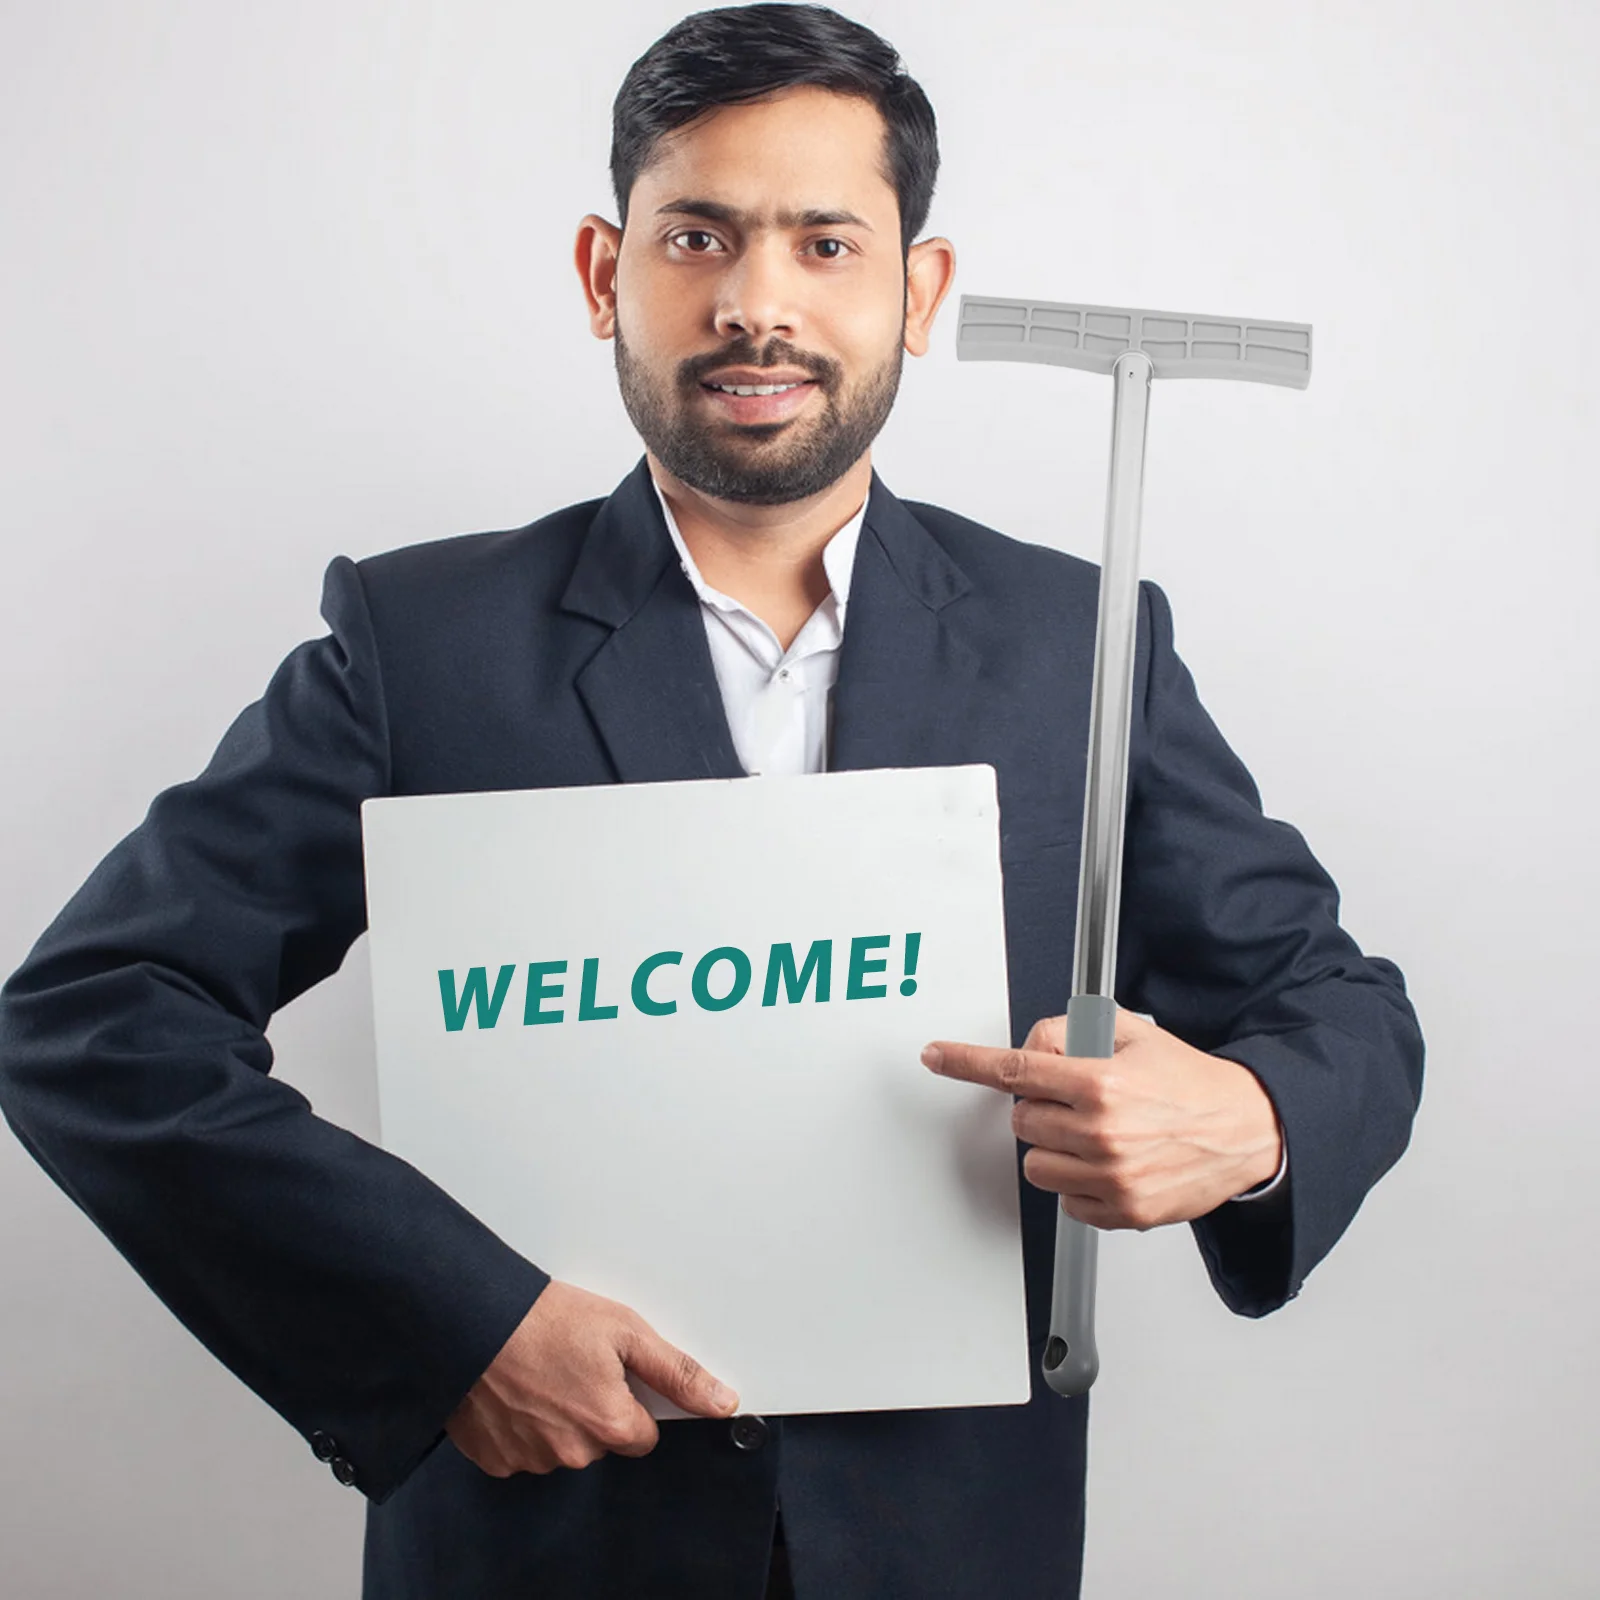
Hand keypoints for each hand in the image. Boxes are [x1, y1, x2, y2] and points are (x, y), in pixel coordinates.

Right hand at [444, 1280, 739, 1476]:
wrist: (473, 1318)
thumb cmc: (545, 1319)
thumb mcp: (625, 1330)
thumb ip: (676, 1372)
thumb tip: (721, 1401)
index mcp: (609, 1423)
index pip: (643, 1435)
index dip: (631, 1401)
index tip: (609, 1374)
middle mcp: (572, 1453)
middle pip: (602, 1442)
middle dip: (593, 1410)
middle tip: (571, 1365)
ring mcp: (531, 1460)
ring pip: (562, 1447)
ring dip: (557, 1419)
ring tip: (539, 1373)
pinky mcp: (496, 1460)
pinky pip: (522, 1451)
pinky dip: (521, 1426)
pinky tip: (515, 1391)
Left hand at [921, 1008, 1282, 1229]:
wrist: (1246, 1130)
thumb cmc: (1190, 1083)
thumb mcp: (1133, 1033)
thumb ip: (1072, 1032)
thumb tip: (1032, 1044)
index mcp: (1101, 1083)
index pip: (1014, 1071)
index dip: (966, 1062)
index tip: (937, 1057)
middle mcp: (1102, 1132)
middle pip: (1022, 1122)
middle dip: (1041, 1108)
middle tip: (1077, 1101)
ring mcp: (1111, 1176)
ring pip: (1036, 1166)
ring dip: (1054, 1148)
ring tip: (1094, 1134)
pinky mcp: (1122, 1212)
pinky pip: (1066, 1201)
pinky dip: (1078, 1184)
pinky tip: (1109, 1163)